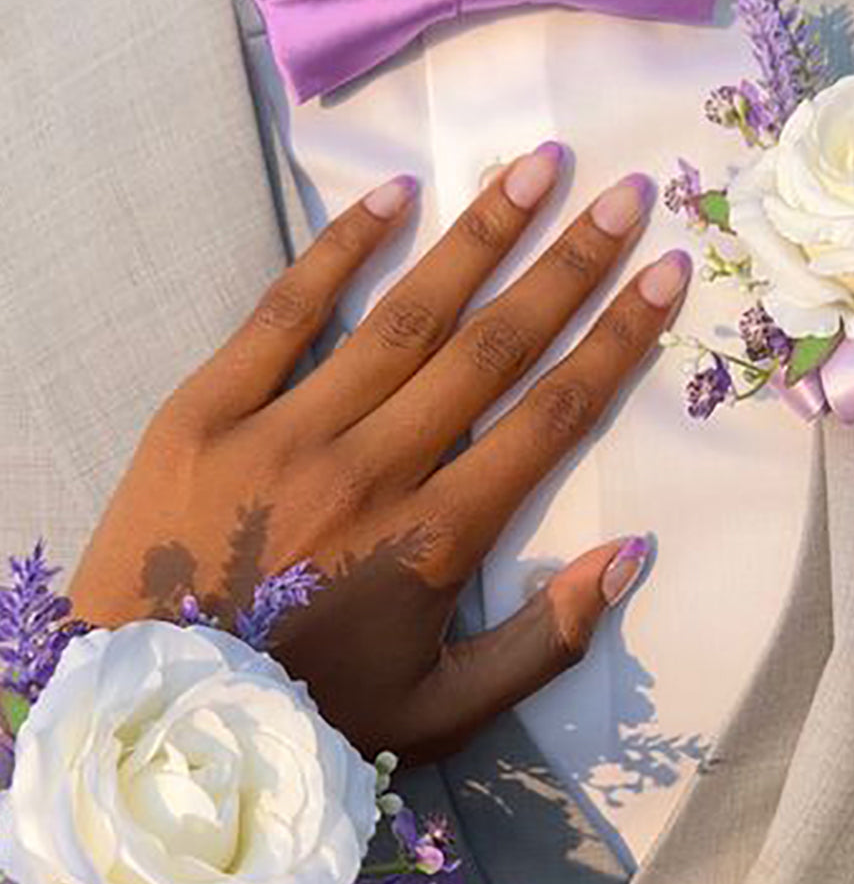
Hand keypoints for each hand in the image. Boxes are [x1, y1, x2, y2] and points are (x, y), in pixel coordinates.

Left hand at [70, 150, 689, 761]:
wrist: (156, 717)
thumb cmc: (309, 715)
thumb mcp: (443, 714)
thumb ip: (545, 643)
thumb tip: (633, 555)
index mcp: (433, 541)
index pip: (549, 420)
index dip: (616, 342)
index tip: (666, 274)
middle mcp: (371, 470)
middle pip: (492, 349)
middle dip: (569, 267)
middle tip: (625, 195)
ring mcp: (284, 432)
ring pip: (404, 316)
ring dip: (480, 236)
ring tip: (539, 166)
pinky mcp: (205, 412)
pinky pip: (283, 312)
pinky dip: (339, 249)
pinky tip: (394, 193)